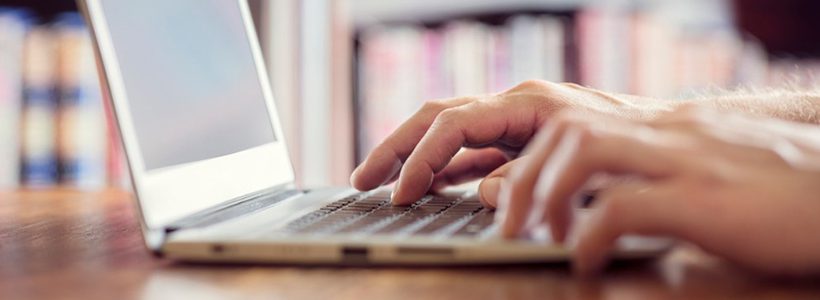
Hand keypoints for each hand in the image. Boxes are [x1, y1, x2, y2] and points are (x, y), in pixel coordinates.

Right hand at [351, 80, 671, 205]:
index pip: (454, 124)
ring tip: (378, 182)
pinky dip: (443, 170)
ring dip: (412, 158)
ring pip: (448, 134)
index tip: (401, 192)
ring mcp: (515, 125)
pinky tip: (425, 187)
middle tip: (362, 179)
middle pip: (437, 118)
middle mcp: (515, 108)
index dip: (422, 159)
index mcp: (527, 103)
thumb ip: (530, 179)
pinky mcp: (520, 144)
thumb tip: (484, 192)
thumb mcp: (582, 166)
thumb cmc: (634, 148)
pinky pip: (469, 153)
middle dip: (396, 148)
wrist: (666, 143)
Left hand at [499, 105, 819, 275]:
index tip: (521, 201)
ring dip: (549, 195)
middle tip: (513, 224)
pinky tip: (587, 263)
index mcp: (670, 129)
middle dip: (526, 177)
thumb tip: (602, 203)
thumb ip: (658, 178)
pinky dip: (590, 236)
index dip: (536, 160)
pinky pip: (625, 206)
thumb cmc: (788, 196)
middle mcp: (672, 134)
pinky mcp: (708, 199)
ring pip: (585, 149)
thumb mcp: (713, 176)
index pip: (579, 122)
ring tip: (546, 238)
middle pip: (568, 129)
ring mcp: (689, 160)